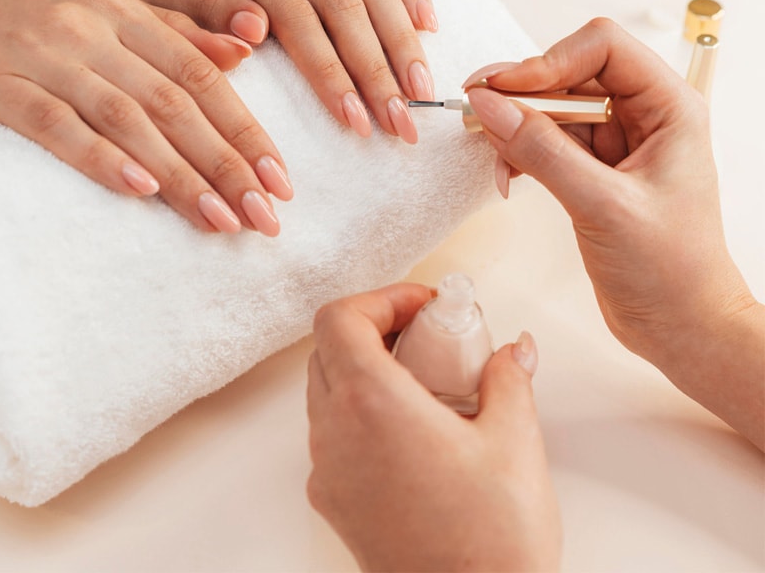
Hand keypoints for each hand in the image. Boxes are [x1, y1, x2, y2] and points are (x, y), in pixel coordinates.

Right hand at [0, 0, 291, 235]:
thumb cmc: (37, 26)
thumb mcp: (110, 19)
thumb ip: (176, 36)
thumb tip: (245, 55)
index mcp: (127, 14)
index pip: (203, 78)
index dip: (246, 130)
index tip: (280, 180)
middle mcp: (92, 29)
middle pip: (175, 103)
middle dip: (226, 164)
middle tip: (263, 215)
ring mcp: (43, 54)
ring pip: (127, 119)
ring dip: (179, 174)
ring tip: (220, 220)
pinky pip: (56, 123)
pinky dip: (101, 158)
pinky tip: (141, 191)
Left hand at [119, 0, 437, 143]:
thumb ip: (203, 15)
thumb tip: (255, 33)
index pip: (298, 19)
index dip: (333, 75)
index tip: (358, 123)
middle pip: (346, 2)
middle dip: (380, 70)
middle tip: (403, 122)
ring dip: (403, 39)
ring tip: (422, 92)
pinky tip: (428, 26)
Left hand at [307, 283, 560, 571]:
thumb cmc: (493, 542)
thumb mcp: (514, 442)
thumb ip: (508, 378)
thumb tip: (512, 350)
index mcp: (373, 405)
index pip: (338, 318)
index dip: (380, 298)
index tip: (422, 307)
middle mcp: (336, 434)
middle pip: (330, 348)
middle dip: (377, 328)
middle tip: (428, 336)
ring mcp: (328, 470)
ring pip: (327, 389)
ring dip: (367, 368)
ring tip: (427, 381)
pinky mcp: (334, 500)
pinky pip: (333, 432)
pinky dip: (362, 410)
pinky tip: (414, 428)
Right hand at [465, 19, 762, 447]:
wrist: (680, 326)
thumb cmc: (669, 270)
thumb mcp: (603, 205)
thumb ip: (543, 151)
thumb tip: (489, 105)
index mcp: (669, 106)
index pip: (603, 47)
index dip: (549, 59)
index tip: (504, 88)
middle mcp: (643, 115)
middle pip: (570, 72)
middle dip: (522, 91)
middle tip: (477, 109)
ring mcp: (616, 143)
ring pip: (553, 108)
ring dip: (516, 125)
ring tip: (491, 153)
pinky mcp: (592, 170)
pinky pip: (547, 142)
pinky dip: (520, 153)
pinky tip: (506, 176)